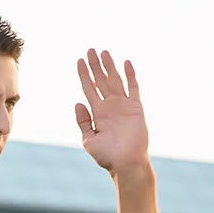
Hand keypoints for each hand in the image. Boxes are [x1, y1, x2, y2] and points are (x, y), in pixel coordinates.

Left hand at [75, 49, 148, 174]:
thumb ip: (83, 121)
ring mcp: (122, 105)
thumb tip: (78, 102)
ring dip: (109, 66)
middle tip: (90, 50)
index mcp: (97, 113)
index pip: (88, 89)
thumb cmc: (106, 155)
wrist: (126, 163)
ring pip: (115, 80)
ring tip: (103, 52)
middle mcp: (109, 106)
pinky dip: (130, 75)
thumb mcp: (89, 139)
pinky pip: (133, 87)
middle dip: (95, 65)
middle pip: (100, 81)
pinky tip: (126, 63)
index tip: (79, 61)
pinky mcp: (136, 107)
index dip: (84, 74)